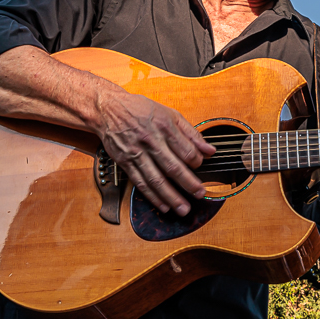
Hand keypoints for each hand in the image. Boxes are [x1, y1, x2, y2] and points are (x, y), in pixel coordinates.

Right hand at [97, 91, 214, 215]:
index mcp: (165, 127)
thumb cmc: (141, 110)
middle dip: (189, 184)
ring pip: (156, 179)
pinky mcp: (125, 162)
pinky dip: (152, 196)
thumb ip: (191, 133)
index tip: (201, 165)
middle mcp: (151, 141)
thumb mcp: (170, 114)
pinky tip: (163, 205)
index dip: (197, 161)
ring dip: (171, 197)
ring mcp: (136, 153)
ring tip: (183, 209)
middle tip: (200, 194)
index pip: (186, 150)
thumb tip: (210, 150)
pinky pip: (140, 183)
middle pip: (173, 167)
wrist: (108, 109)